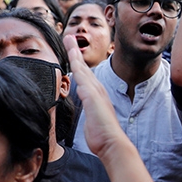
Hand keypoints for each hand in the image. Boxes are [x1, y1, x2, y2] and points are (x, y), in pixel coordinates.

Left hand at [64, 35, 128, 160]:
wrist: (112, 144)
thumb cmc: (102, 136)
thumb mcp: (92, 121)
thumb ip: (90, 113)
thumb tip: (89, 113)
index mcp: (96, 95)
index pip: (84, 75)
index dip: (77, 62)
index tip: (71, 51)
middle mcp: (97, 91)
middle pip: (84, 67)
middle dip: (76, 51)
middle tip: (69, 37)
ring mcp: (96, 94)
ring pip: (83, 70)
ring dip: (76, 55)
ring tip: (69, 41)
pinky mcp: (94, 99)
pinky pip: (84, 81)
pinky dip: (79, 70)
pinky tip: (73, 61)